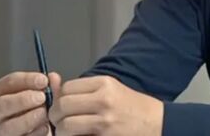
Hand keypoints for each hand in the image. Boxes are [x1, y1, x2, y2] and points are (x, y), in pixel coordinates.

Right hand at [0, 71, 61, 135]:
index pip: (10, 81)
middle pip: (2, 104)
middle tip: (42, 97)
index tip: (43, 80)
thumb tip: (53, 78)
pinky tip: (45, 127)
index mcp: (2, 92)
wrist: (40, 126)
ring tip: (44, 113)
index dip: (27, 79)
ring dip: (29, 118)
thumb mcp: (43, 92)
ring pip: (8, 126)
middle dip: (23, 99)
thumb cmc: (37, 106)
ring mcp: (2, 128)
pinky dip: (34, 133)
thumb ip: (49, 85)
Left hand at [49, 75, 163, 135]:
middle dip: (55, 116)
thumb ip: (81, 88)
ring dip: (61, 131)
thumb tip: (52, 80)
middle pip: (63, 106)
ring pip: (66, 126)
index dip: (58, 98)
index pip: (66, 88)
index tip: (61, 107)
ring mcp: (105, 121)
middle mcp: (104, 100)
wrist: (157, 124)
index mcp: (104, 83)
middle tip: (58, 121)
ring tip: (66, 132)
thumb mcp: (109, 89)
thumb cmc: (132, 107)